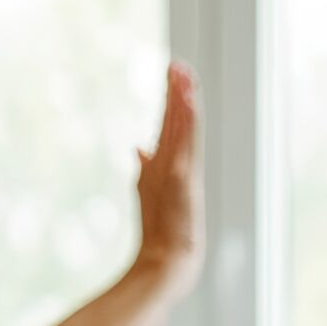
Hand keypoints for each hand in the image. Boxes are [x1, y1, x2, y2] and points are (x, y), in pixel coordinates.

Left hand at [131, 61, 201, 285]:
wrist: (165, 262)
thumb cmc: (161, 232)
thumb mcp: (149, 193)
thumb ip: (147, 168)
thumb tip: (138, 148)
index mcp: (167, 165)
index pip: (170, 125)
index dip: (170, 100)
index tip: (171, 73)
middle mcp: (176, 164)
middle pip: (178, 120)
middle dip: (178, 91)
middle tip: (178, 63)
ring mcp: (181, 171)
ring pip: (184, 127)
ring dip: (183, 99)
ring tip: (183, 73)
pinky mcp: (183, 180)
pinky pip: (186, 144)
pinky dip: (187, 122)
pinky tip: (187, 103)